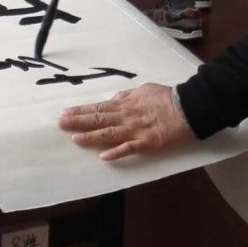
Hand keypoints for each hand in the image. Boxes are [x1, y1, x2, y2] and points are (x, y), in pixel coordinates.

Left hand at [59, 83, 194, 160]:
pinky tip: (103, 156)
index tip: (65, 113)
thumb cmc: (166, 97)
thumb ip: (126, 96)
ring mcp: (136, 130)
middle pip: (99, 119)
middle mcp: (127, 116)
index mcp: (125, 104)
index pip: (99, 107)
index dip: (81, 111)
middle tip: (60, 124)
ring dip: (91, 136)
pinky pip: (130, 148)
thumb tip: (113, 99)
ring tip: (75, 139)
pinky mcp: (148, 142)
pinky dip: (117, 152)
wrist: (187, 107)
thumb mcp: (143, 90)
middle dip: (78, 122)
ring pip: (110, 133)